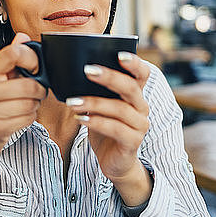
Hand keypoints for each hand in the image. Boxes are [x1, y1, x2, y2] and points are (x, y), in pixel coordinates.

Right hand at [0, 32, 46, 212]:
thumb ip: (8, 60)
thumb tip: (23, 37)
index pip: (12, 53)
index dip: (32, 59)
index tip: (36, 68)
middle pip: (27, 83)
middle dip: (39, 90)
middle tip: (36, 92)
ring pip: (30, 102)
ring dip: (35, 105)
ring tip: (26, 105)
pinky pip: (27, 118)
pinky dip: (29, 118)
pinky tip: (20, 117)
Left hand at [67, 52, 150, 202]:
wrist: (114, 162)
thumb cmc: (106, 129)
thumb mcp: (100, 107)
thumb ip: (95, 91)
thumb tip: (74, 72)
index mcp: (136, 95)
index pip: (142, 74)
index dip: (134, 63)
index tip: (119, 54)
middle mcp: (142, 107)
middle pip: (130, 87)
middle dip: (108, 77)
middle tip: (87, 70)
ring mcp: (140, 125)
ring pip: (120, 109)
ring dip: (94, 103)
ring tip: (73, 102)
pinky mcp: (132, 142)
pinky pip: (115, 129)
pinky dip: (96, 122)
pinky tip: (81, 119)